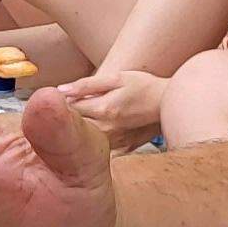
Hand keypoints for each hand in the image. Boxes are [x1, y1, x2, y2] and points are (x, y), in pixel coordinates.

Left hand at [49, 71, 166, 147]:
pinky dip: (95, 141)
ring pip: (86, 140)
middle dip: (69, 119)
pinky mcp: (122, 148)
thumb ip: (87, 85)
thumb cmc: (143, 86)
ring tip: (89, 118)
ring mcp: (115, 141)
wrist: (168, 103)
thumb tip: (60, 90)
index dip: (61, 104)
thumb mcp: (116, 78)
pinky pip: (100, 148)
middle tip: (71, 109)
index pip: (68, 110)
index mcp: (103, 109)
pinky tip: (99, 131)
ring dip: (81, 131)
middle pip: (75, 127)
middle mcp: (107, 129)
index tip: (59, 99)